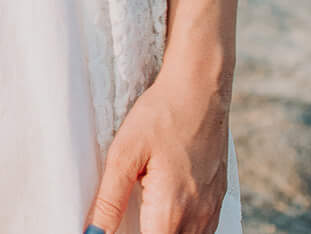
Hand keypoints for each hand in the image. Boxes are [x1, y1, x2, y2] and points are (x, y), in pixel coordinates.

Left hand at [83, 65, 230, 233]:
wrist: (201, 91)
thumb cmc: (162, 115)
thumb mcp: (124, 154)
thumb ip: (109, 200)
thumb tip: (92, 233)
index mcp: (171, 211)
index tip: (109, 229)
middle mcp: (197, 219)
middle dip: (143, 233)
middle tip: (121, 219)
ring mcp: (211, 211)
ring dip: (161, 231)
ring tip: (140, 215)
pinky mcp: (217, 201)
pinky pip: (200, 231)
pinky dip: (180, 229)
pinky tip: (162, 214)